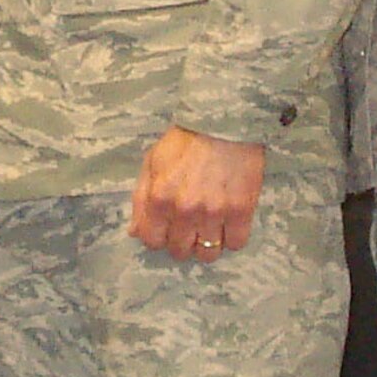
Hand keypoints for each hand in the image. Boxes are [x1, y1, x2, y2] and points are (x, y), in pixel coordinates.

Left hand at [129, 126, 266, 259]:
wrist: (224, 123)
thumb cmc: (185, 141)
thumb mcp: (152, 163)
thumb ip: (140, 200)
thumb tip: (135, 233)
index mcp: (159, 198)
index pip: (152, 241)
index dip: (158, 237)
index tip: (167, 229)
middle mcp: (184, 210)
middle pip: (180, 251)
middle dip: (182, 242)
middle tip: (189, 226)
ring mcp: (214, 212)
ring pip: (208, 254)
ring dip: (207, 245)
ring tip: (210, 228)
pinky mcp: (241, 211)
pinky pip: (236, 244)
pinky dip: (232, 238)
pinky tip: (228, 223)